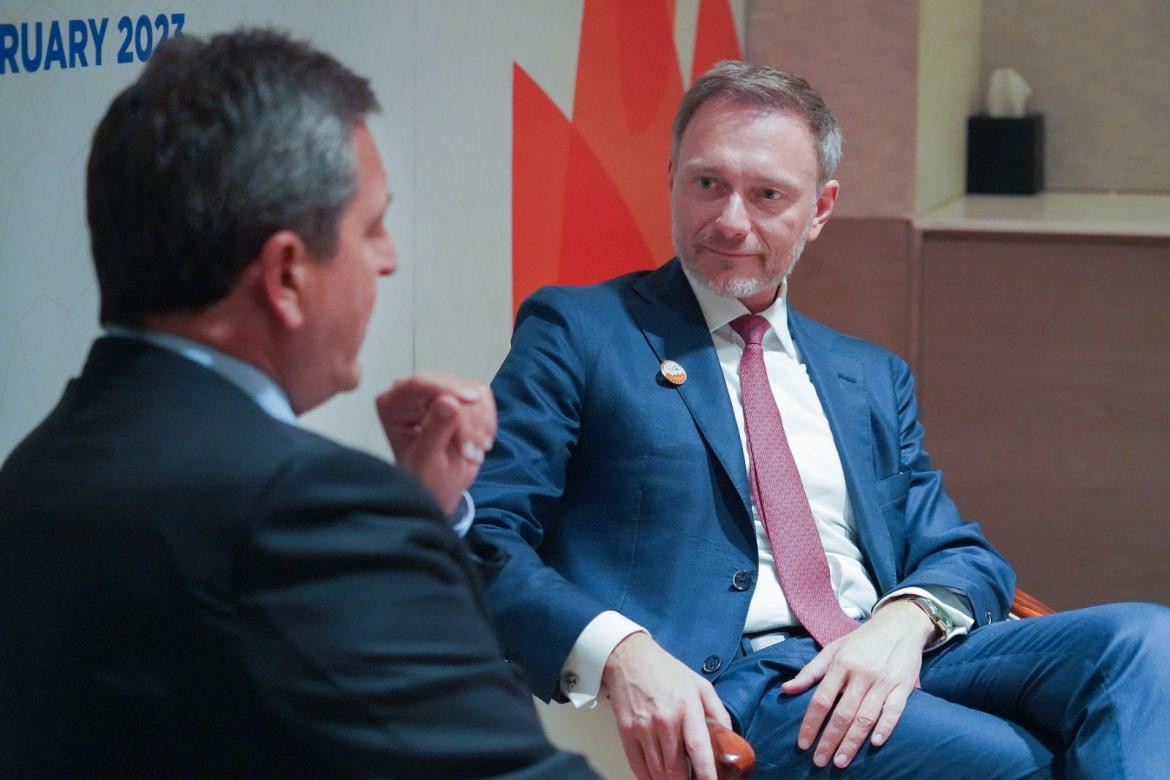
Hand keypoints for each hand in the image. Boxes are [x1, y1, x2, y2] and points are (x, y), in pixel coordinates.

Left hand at [375, 373, 495, 514]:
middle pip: (450, 386)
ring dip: (480, 424)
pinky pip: (483, 396)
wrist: (441, 486)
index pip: (418, 384)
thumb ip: (435, 430)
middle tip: (471, 454)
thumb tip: (449, 400)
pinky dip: (488, 420)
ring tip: (473, 454)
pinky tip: (481, 442)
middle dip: (468, 419)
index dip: (447, 388)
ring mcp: (438, 391)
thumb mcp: (427, 461)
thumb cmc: (426, 479)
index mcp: (392, 406)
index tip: (473, 398)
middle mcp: (412, 393)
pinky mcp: (460, 395)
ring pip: (471, 390)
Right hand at [602, 632, 731, 779]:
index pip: (699, 748)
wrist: (629, 657)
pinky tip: (657, 779)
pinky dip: (648, 778)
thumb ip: (718, 712)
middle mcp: (664, 720)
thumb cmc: (666, 670)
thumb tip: (729, 739)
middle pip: (675, 768)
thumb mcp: (700, 685)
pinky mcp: (626, 731)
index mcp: (687, 707)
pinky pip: (637, 766)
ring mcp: (642, 727)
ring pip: (657, 772)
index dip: (706, 773)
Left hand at [780, 601, 934, 768]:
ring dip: (852, 741)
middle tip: (819, 761)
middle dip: (829, 740)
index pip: (821, 699)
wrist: (899, 625)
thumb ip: (810, 671)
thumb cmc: (861, 640)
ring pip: (866, 716)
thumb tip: (786, 689)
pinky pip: (894, 710)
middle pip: (842, 713)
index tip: (802, 744)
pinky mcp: (903, 686)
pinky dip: (885, 727)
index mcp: (840, 664)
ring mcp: (883, 681)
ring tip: (841, 761)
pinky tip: (875, 743)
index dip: (810, 723)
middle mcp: (861, 673)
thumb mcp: (832, 649)